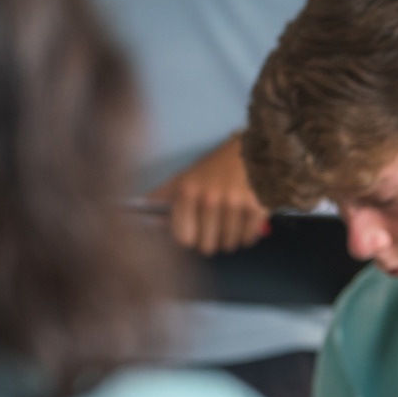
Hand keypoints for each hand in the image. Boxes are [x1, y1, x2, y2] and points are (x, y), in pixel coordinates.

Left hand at [146, 134, 268, 254]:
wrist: (251, 150)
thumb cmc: (215, 168)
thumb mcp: (186, 176)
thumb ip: (163, 196)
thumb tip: (141, 212)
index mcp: (188, 192)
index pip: (183, 239)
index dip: (190, 240)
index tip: (194, 236)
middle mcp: (210, 198)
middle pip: (206, 246)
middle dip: (211, 243)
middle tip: (215, 232)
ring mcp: (235, 204)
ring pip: (229, 245)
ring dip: (230, 241)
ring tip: (230, 226)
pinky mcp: (256, 207)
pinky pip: (248, 238)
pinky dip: (247, 236)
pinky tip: (245, 224)